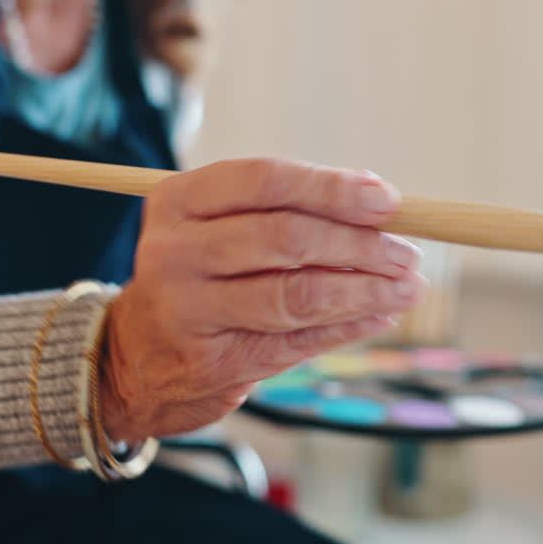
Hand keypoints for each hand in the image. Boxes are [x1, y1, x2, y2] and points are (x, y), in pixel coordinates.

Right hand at [100, 158, 424, 440]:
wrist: (135, 359)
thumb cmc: (198, 278)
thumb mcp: (219, 229)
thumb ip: (286, 211)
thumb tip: (380, 204)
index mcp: (178, 201)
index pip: (266, 181)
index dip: (333, 189)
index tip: (387, 200)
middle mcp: (175, 252)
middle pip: (285, 238)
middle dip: (359, 244)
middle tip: (407, 252)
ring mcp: (188, 310)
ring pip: (295, 295)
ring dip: (364, 291)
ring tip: (407, 287)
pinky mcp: (211, 362)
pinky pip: (297, 341)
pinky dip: (347, 326)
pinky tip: (380, 315)